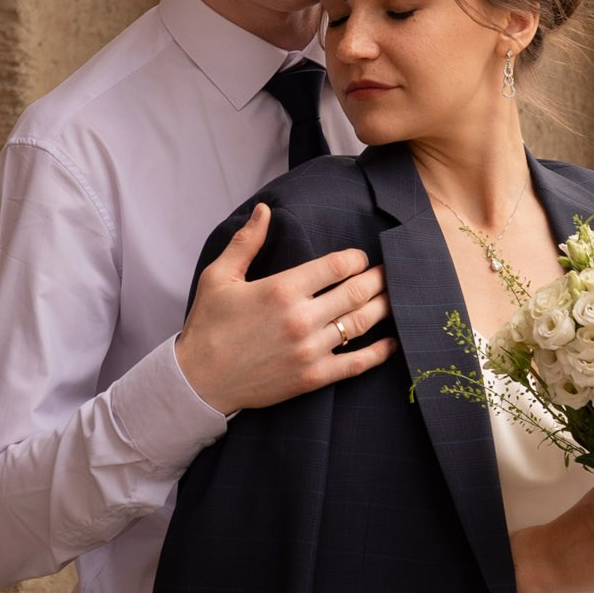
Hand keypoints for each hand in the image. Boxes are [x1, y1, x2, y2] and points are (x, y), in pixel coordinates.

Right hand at [176, 204, 395, 413]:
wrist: (198, 382)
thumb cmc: (208, 326)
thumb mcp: (219, 277)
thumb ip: (246, 242)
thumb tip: (264, 210)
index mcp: (282, 289)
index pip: (336, 266)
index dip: (356, 259)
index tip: (360, 258)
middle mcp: (301, 317)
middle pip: (356, 292)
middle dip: (378, 279)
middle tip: (391, 272)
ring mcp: (310, 349)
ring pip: (361, 323)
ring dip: (384, 308)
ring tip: (395, 297)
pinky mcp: (313, 377)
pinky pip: (356, 364)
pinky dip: (379, 353)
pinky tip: (392, 343)